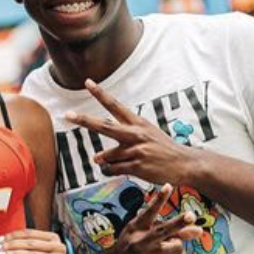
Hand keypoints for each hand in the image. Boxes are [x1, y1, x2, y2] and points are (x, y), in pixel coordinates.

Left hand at [65, 80, 200, 186]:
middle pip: (104, 126)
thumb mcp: (146, 137)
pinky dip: (112, 171)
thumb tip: (97, 159)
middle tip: (68, 115)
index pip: (115, 105)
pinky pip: (112, 169)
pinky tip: (125, 170)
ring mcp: (135, 149)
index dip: (100, 94)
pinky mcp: (136, 165)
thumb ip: (119, 145)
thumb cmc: (162, 150)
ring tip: (125, 162)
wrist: (185, 163)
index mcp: (138, 123)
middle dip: (85, 120)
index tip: (87, 82)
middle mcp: (135, 134)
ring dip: (107, 162)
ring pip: (106, 157)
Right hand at [97, 185, 205, 253]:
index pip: (150, 211)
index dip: (160, 198)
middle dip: (179, 222)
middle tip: (190, 216)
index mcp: (136, 228)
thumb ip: (170, 228)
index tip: (168, 186)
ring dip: (178, 245)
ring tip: (169, 247)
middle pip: (164, 230)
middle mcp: (140, 241)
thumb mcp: (143, 232)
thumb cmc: (131, 245)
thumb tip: (198, 229)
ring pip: (177, 247)